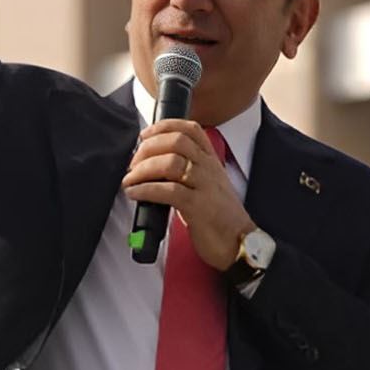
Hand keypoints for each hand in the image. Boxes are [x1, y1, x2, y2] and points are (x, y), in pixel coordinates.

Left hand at [122, 118, 255, 271]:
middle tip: (133, 163)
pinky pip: (168, 191)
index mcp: (210, 160)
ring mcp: (205, 186)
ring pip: (170, 163)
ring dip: (143, 169)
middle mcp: (209, 168)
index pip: (190, 129)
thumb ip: (186, 170)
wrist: (239, 243)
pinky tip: (135, 193)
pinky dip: (146, 189)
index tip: (144, 135)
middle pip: (176, 141)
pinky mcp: (199, 207)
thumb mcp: (206, 185)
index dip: (164, 127)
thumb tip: (151, 164)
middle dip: (148, 148)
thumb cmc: (218, 216)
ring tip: (130, 180)